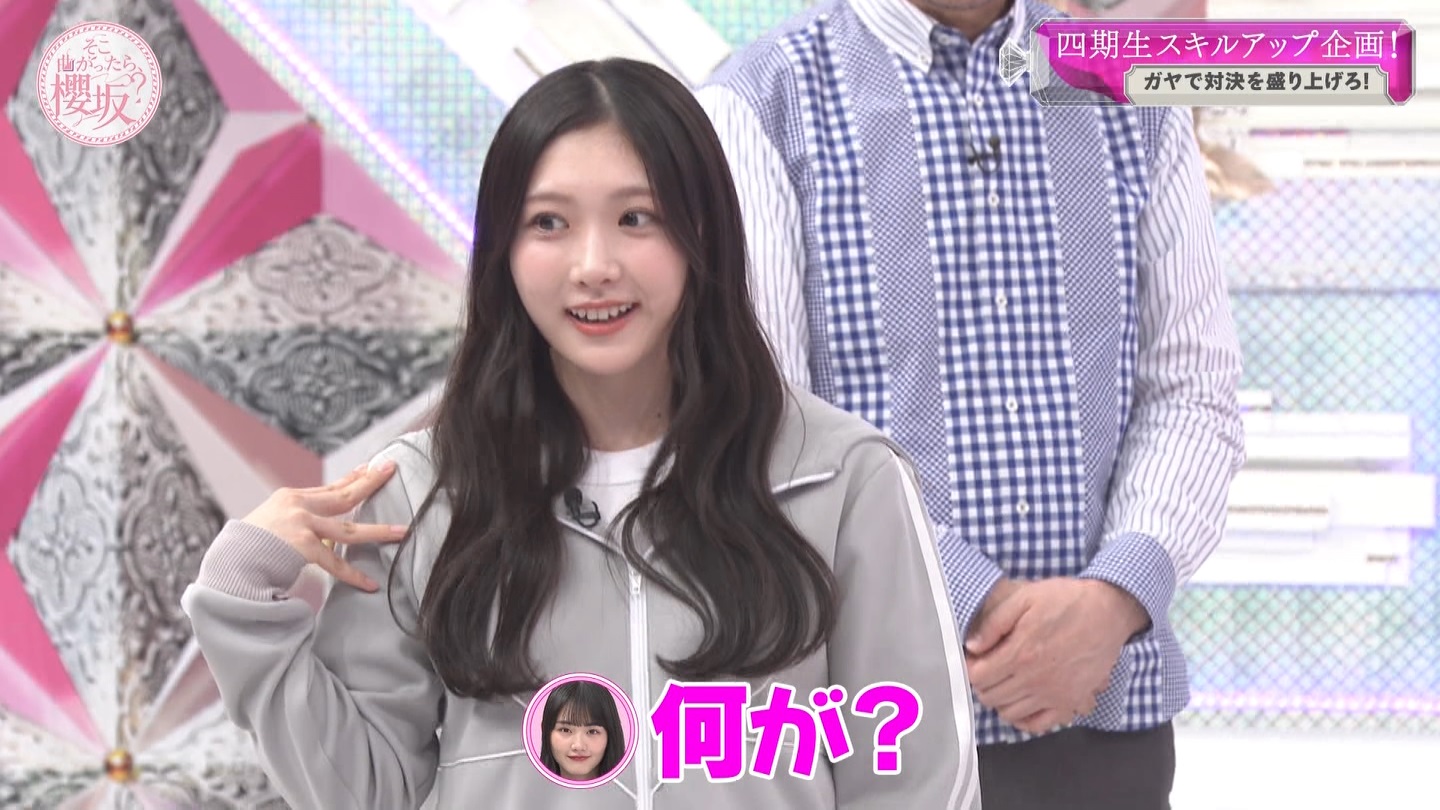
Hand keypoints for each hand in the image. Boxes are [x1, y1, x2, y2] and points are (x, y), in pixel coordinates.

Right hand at [241, 461, 408, 591]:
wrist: (229, 563)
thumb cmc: (248, 547)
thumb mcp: (272, 520)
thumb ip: (296, 517)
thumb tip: (320, 521)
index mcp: (290, 498)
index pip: (329, 487)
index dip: (352, 477)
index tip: (371, 467)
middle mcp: (297, 506)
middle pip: (343, 495)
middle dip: (370, 481)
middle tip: (391, 469)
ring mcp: (301, 526)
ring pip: (349, 529)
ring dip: (379, 532)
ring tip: (402, 531)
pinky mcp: (301, 547)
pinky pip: (334, 563)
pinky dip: (353, 575)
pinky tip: (370, 584)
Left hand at [964, 578, 1147, 733]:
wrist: (1108, 612)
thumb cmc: (1066, 601)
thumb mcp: (1025, 598)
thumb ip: (995, 622)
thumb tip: (973, 646)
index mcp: (1021, 653)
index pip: (978, 677)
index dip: (970, 667)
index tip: (975, 659)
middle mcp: (1035, 679)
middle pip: (991, 697)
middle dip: (983, 683)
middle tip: (988, 668)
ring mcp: (1054, 695)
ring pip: (1010, 713)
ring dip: (1000, 699)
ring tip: (1004, 682)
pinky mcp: (1071, 702)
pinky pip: (1039, 724)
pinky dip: (1024, 718)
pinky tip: (1022, 701)